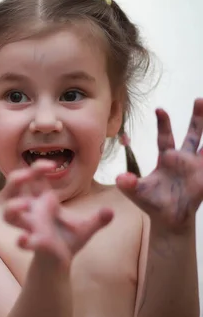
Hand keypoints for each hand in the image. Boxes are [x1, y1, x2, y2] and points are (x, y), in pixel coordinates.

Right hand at [1, 161, 113, 266]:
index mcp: (43, 201)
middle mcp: (32, 211)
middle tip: (27, 175)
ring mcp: (30, 226)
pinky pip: (23, 241)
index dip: (37, 167)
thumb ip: (98, 219)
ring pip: (9, 214)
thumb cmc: (68, 239)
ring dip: (13, 207)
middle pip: (13, 188)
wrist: (60, 262)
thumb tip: (111, 211)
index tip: (51, 165)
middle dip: (16, 178)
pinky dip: (23, 241)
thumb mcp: (86, 227)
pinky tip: (25, 239)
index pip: (34, 177)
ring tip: (23, 205)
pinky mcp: (34, 243)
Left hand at [116, 98, 202, 232]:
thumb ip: (128, 184)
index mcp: (166, 158)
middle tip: (199, 99)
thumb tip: (121, 179)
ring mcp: (196, 167)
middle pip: (193, 134)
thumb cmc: (152, 202)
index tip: (159, 109)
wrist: (168, 217)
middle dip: (198, 118)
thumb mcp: (137, 192)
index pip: (165, 137)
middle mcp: (183, 159)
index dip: (163, 123)